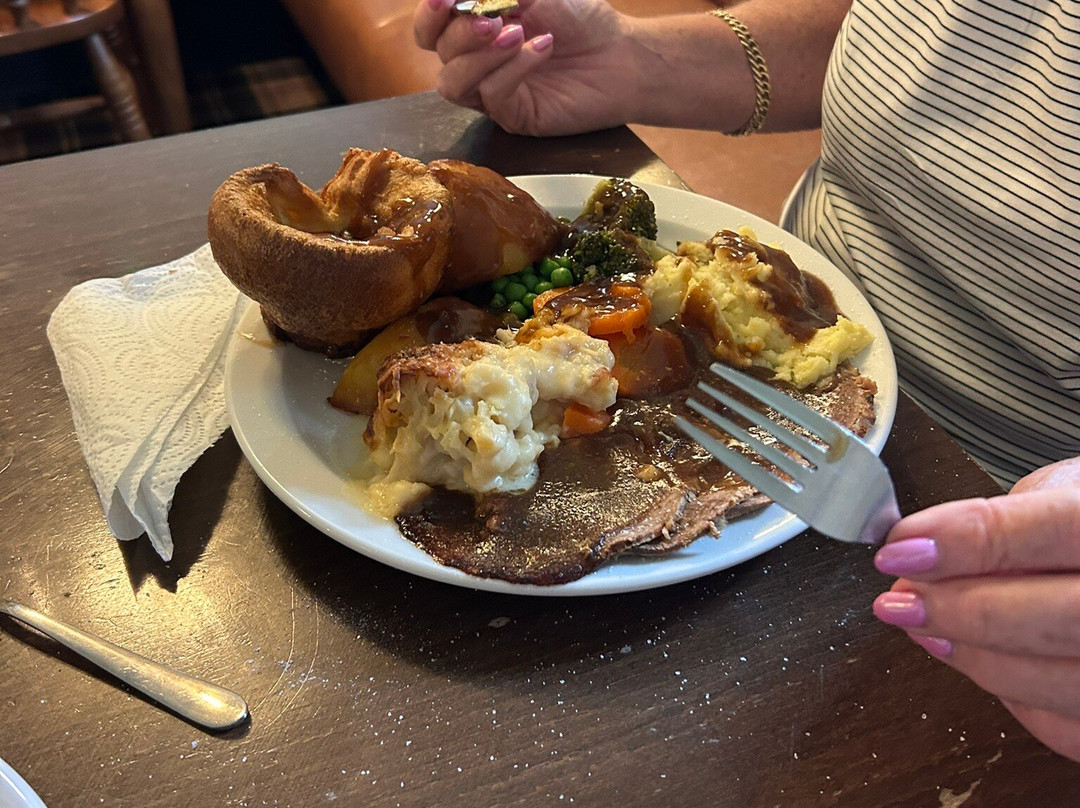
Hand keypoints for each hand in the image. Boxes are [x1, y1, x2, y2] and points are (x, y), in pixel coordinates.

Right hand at [413, 0, 636, 135]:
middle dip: (459, 32)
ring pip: (454, 82)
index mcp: (473, 29)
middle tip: (492, 19)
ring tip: (517, 33)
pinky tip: (541, 47)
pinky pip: (493, 95)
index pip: (430, 28)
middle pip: (438, 53)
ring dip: (479, 56)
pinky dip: (513, 68)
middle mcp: (477, 62)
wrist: (622, 54)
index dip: (429, 14)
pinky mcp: (513, 116)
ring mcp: (492, 92)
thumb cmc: (580, 18)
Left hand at [872, 457, 1079, 760]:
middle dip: (963, 610)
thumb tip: (917, 555)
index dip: (967, 542)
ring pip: (1054, 680)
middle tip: (901, 600)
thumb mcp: (1063, 496)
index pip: (1054, 529)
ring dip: (973, 656)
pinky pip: (1060, 724)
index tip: (901, 551)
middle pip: (1058, 617)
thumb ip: (1001, 523)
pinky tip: (977, 657)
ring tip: (923, 625)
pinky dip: (1007, 692)